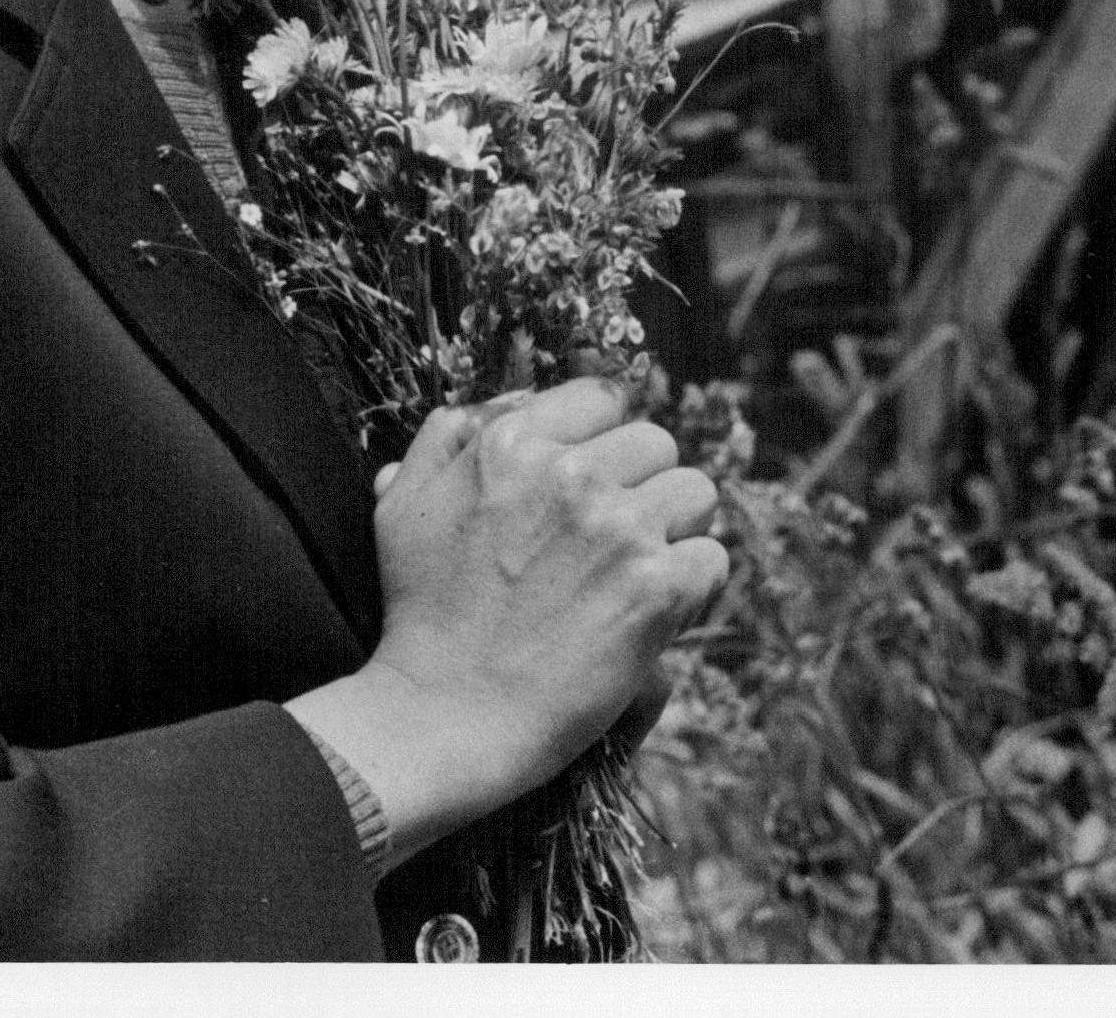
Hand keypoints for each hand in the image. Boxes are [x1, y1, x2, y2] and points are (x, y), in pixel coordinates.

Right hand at [360, 377, 724, 809]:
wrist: (438, 717)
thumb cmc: (419, 616)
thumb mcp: (403, 504)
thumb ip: (447, 439)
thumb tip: (503, 406)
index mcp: (511, 442)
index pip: (603, 399)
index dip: (604, 441)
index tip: (596, 484)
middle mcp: (570, 474)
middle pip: (656, 443)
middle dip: (641, 488)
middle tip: (614, 542)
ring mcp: (618, 529)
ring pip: (695, 493)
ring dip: (675, 533)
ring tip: (639, 575)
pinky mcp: (655, 590)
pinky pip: (711, 559)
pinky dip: (694, 590)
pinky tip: (659, 615)